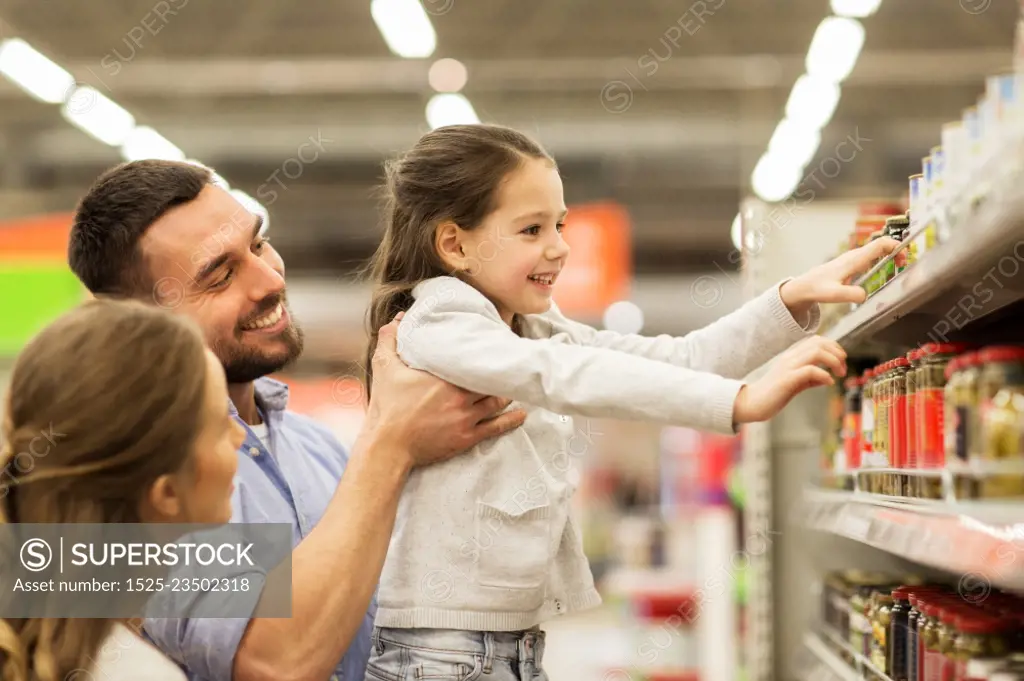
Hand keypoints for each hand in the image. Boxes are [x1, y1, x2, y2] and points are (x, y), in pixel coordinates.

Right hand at [358, 313, 527, 469]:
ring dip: (506, 393)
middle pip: (489, 380)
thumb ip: (390, 339)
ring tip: (514, 384)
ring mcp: (466, 418)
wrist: (388, 446)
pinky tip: (522, 415)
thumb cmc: (387, 407)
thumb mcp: (384, 368)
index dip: (486, 352)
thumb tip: (398, 317)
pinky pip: (496, 427)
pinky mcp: (467, 437)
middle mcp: (460, 396)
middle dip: (500, 372)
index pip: (474, 359)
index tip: (496, 343)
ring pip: (496, 402)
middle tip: (511, 362)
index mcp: (444, 377)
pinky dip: (511, 420)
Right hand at [733, 336, 846, 423]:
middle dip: (837, 352)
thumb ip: (809, 379)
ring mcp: (788, 367)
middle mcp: (790, 357)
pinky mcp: (787, 379)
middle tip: (843, 367)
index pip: (816, 340)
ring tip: (840, 373)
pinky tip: (828, 382)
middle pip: (819, 342)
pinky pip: (810, 370)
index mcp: (791, 356)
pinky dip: (824, 375)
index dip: (833, 347)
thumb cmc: (772, 395)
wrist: (751, 404)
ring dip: (834, 361)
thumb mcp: (795, 384)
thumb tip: (827, 378)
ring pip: (816, 352)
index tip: (842, 361)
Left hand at [780, 237, 900, 318]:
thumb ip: (850, 295)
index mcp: (854, 260)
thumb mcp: (833, 294)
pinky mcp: (851, 264)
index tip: (904, 257)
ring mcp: (853, 259)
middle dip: (897, 251)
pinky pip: (871, 257)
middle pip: (881, 245)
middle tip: (905, 265)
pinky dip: (882, 259)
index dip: (896, 246)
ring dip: (890, 255)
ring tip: (899, 266)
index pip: (880, 244)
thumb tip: (865, 295)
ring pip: (876, 251)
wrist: (803, 286)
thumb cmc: (817, 288)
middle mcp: (855, 256)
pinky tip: (886, 270)